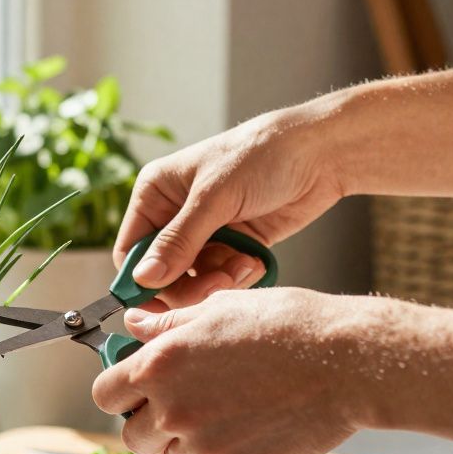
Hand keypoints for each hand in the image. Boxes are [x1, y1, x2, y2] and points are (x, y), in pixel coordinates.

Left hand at [91, 288, 366, 453]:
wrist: (349, 362)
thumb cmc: (289, 326)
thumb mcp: (219, 308)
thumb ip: (167, 325)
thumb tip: (134, 325)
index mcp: (160, 366)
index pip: (105, 393)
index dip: (117, 390)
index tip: (132, 386)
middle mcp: (174, 409)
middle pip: (131, 435)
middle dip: (145, 421)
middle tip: (174, 403)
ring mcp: (204, 444)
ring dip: (181, 438)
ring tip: (221, 407)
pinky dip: (223, 448)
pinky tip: (252, 419)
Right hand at [116, 106, 346, 308]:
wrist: (321, 153)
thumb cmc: (263, 155)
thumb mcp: (215, 197)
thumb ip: (179, 241)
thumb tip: (144, 278)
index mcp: (156, 194)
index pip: (131, 250)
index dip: (142, 279)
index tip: (162, 300)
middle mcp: (174, 215)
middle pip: (161, 273)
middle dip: (188, 284)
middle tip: (218, 283)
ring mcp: (204, 233)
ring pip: (193, 280)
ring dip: (217, 281)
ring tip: (243, 265)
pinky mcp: (232, 246)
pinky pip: (220, 278)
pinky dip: (237, 277)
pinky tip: (255, 260)